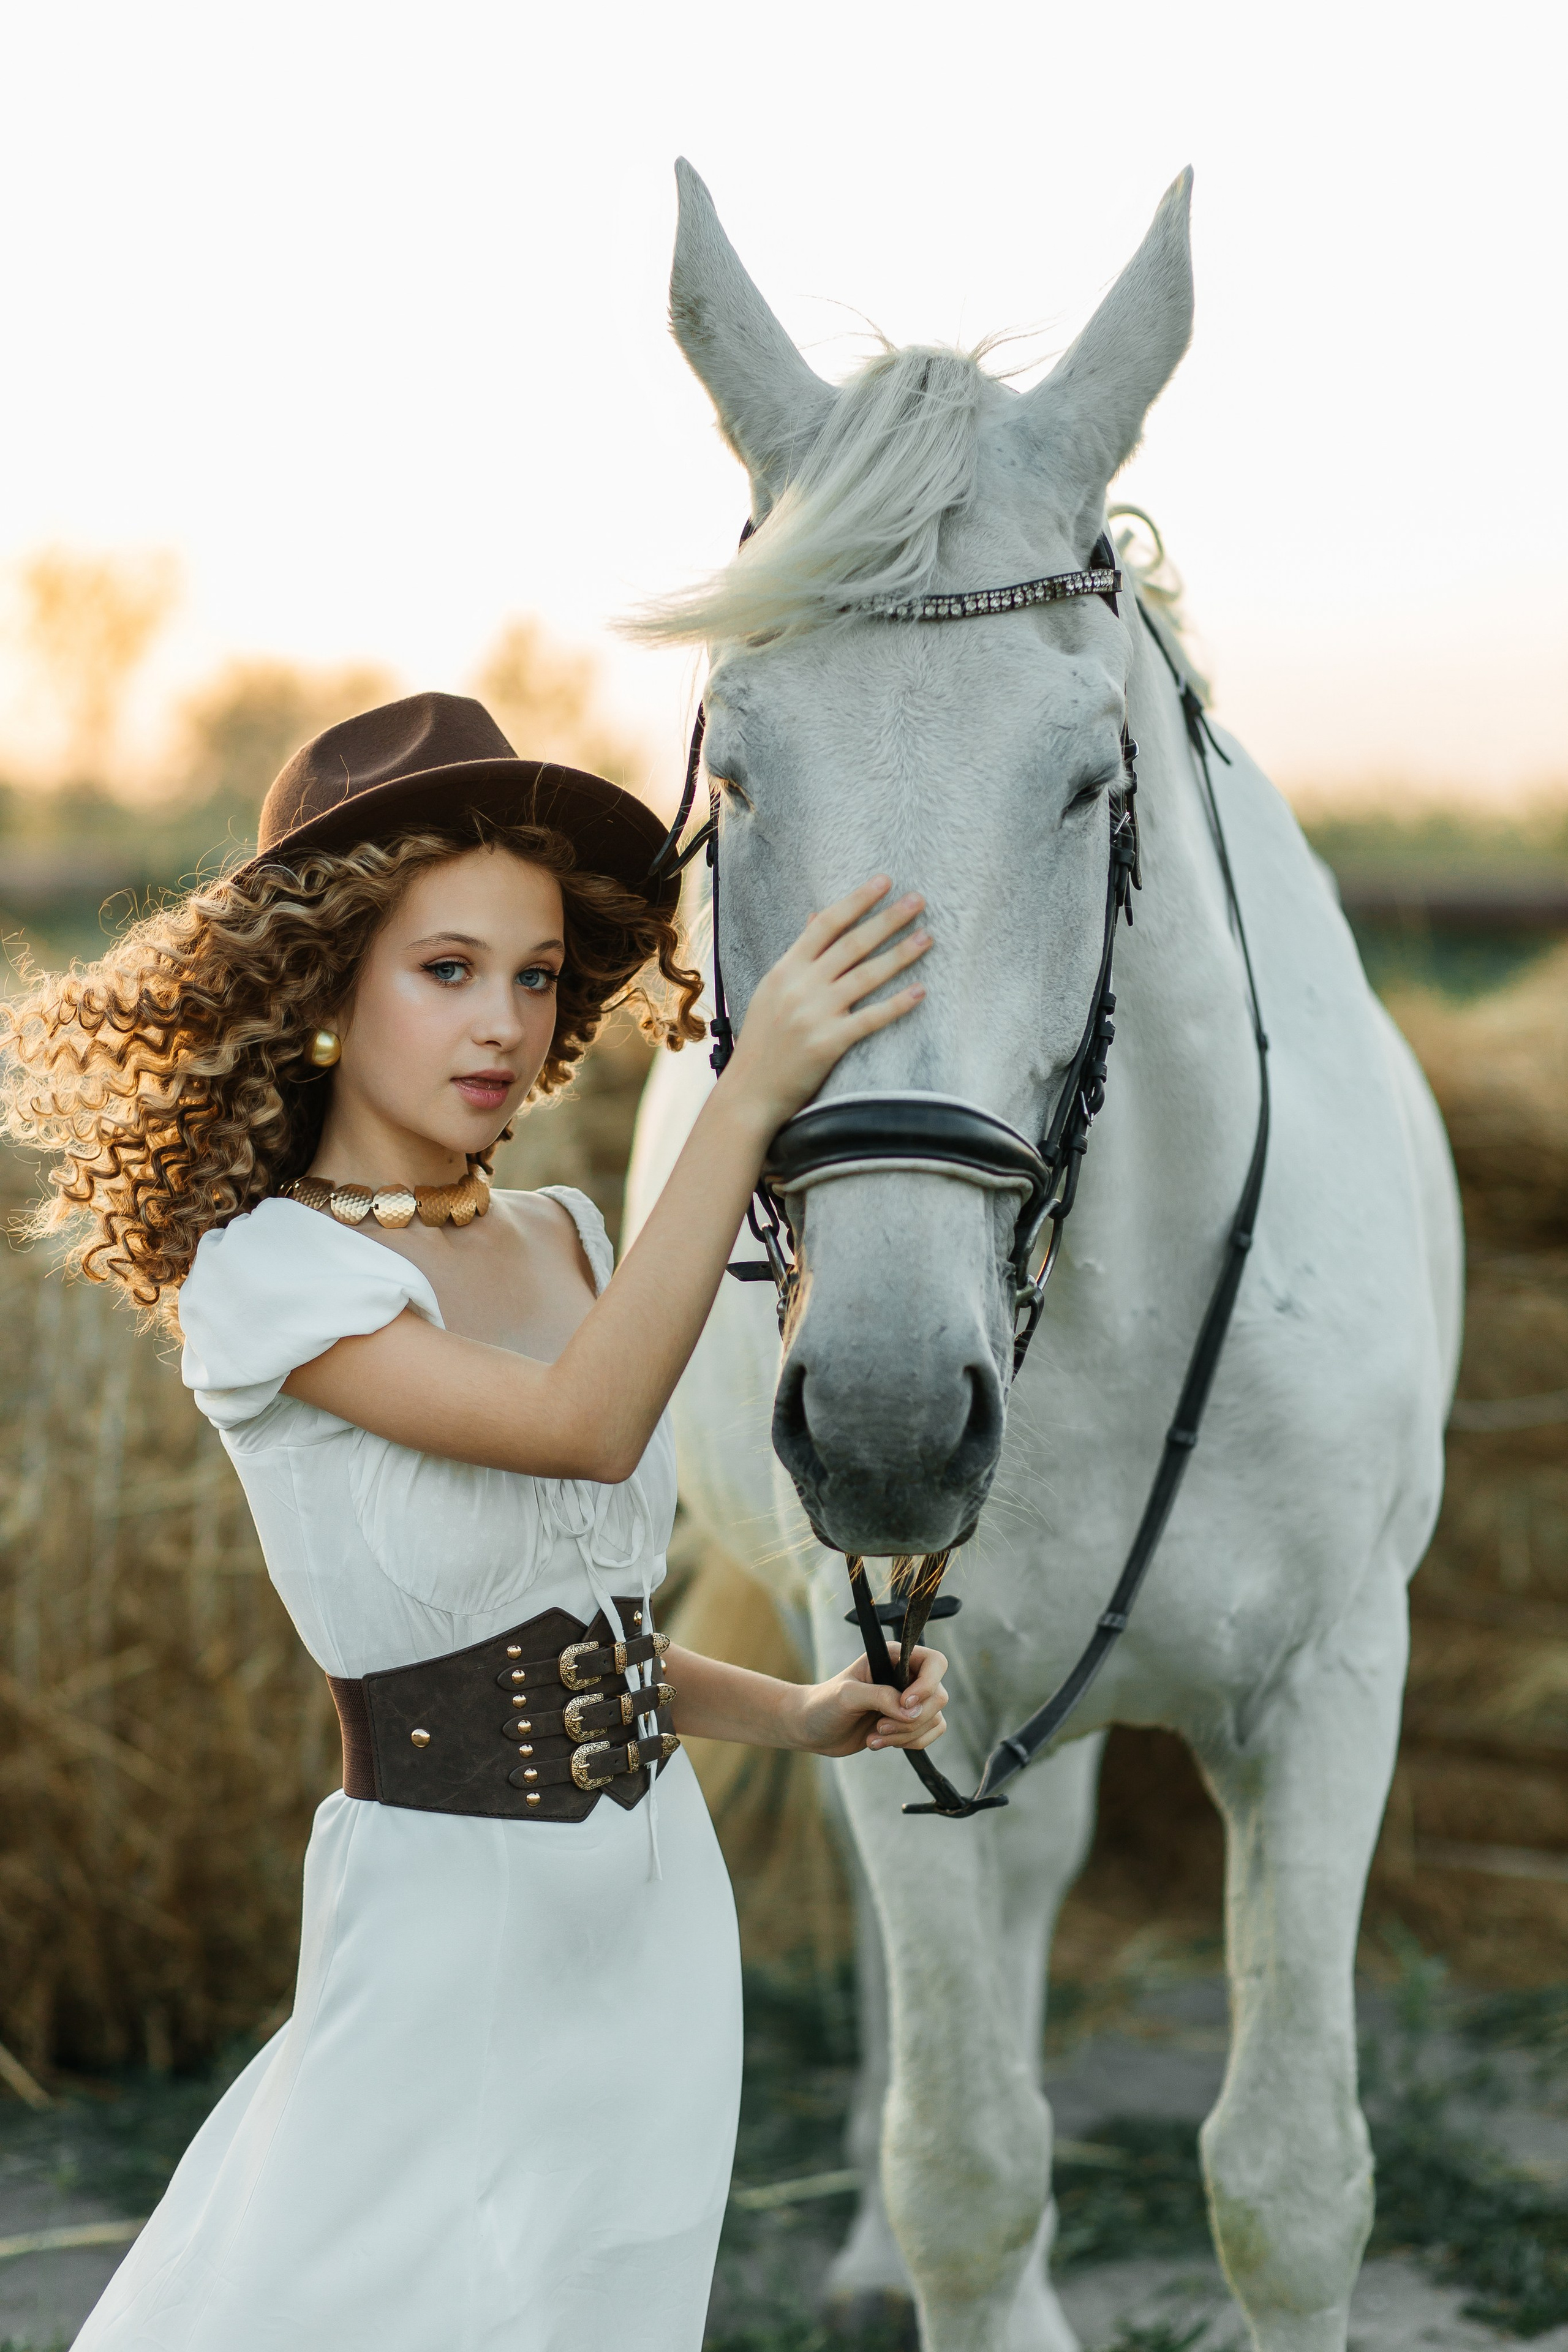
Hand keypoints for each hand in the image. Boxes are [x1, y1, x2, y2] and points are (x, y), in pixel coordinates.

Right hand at [722, 877, 930, 1132]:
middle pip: (851, 944)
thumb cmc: (764, 1041)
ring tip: (928, 937)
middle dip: (887, 919)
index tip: (884, 881)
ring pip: (865, 976)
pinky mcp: (828, 1043)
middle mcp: (800, 986)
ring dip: (900, 954)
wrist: (749, 1091)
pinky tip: (921, 991)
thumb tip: (816, 917)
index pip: (825, 924)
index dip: (857, 900)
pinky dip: (897, 1004)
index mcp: (786, 969)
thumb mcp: (772, 990)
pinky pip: (870, 1019)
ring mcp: (814, 1014)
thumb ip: (798, 956)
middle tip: (919, 900)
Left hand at [789, 1643, 948, 1759]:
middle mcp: (906, 1677)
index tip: (905, 1704)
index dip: (928, 1684)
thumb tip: (911, 1711)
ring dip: (905, 1735)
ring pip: (933, 1719)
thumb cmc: (824, 1703)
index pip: (934, 1663)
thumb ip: (881, 1697)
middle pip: (938, 1696)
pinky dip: (908, 1743)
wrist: (811, 1728)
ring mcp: (908, 1702)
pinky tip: (878, 1743)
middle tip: (879, 1725)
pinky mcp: (906, 1724)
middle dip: (910, 1719)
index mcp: (893, 1657)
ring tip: (874, 1736)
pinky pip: (928, 1734)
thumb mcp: (848, 1696)